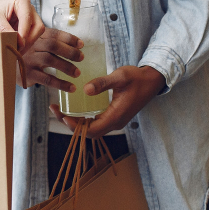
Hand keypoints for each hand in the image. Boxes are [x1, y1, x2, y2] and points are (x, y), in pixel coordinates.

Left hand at [0, 0, 44, 52]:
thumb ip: (5, 29)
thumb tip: (19, 41)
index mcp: (22, 1)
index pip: (30, 20)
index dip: (25, 33)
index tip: (17, 44)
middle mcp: (28, 8)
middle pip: (38, 27)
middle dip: (28, 40)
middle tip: (16, 49)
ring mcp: (27, 18)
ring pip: (36, 34)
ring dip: (27, 44)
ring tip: (14, 50)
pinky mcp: (24, 28)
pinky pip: (30, 38)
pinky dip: (24, 45)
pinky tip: (14, 48)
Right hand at [23, 27, 83, 89]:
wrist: (8, 67)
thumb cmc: (29, 54)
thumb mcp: (38, 44)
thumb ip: (54, 42)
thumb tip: (79, 45)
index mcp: (36, 36)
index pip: (54, 34)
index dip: (69, 38)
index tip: (81, 44)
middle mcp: (31, 46)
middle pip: (52, 45)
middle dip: (69, 51)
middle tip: (81, 57)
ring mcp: (28, 60)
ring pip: (50, 60)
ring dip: (66, 67)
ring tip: (77, 73)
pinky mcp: (27, 74)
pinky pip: (47, 79)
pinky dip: (61, 84)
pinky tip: (71, 87)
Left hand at [51, 65, 165, 137]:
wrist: (152, 81)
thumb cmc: (137, 78)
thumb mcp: (120, 77)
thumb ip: (102, 83)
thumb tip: (85, 90)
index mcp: (116, 117)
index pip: (91, 130)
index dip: (74, 126)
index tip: (62, 114)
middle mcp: (115, 123)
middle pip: (89, 132)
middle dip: (71, 124)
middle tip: (56, 110)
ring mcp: (115, 121)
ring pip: (92, 128)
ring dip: (76, 122)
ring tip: (61, 109)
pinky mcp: (114, 116)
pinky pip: (96, 122)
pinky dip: (84, 118)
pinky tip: (75, 107)